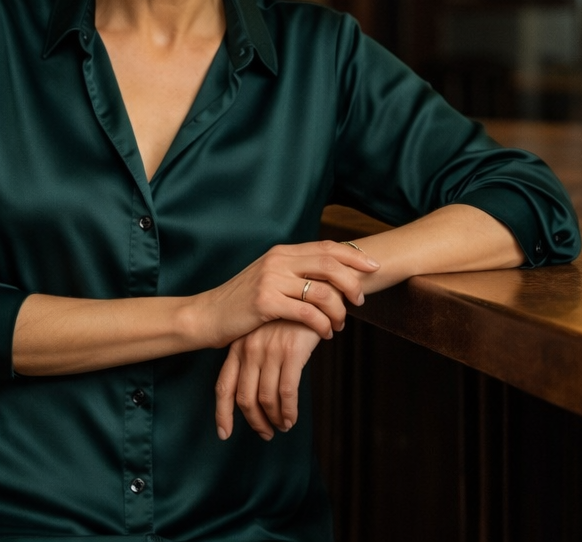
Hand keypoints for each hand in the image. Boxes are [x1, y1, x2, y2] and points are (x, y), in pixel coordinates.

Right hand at [198, 240, 378, 347]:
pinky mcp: (266, 302)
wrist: (208, 315)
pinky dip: (323, 325)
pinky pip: (307, 313)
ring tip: (340, 325)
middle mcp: (278, 261)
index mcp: (281, 252)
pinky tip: (325, 334)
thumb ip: (294, 271)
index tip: (373, 267)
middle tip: (361, 301)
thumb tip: (330, 274)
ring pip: (323, 291)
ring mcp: (271, 280)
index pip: (326, 247)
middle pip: (330, 264)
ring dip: (339, 311)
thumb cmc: (241, 301)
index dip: (353, 256)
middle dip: (353, 283)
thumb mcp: (268, 278)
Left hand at [215, 320, 321, 440]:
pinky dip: (288, 411)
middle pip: (245, 398)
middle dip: (255, 421)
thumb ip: (253, 360)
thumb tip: (252, 396)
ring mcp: (270, 350)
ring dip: (274, 419)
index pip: (224, 386)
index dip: (223, 413)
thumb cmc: (285, 318)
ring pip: (267, 398)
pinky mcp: (292, 352)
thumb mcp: (261, 335)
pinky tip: (291, 418)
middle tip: (266, 433)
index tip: (224, 434)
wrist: (308, 293)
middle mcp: (250, 350)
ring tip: (283, 426)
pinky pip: (287, 393)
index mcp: (238, 346)